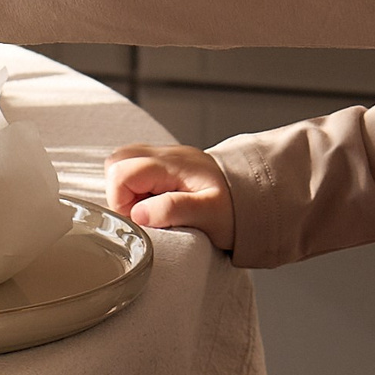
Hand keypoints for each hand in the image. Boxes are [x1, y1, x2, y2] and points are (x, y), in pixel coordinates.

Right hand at [104, 144, 234, 249]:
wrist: (257, 196)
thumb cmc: (235, 209)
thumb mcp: (210, 215)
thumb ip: (173, 210)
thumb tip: (139, 213)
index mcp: (172, 164)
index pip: (120, 171)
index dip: (121, 200)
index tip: (141, 219)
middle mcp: (166, 155)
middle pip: (116, 161)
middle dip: (120, 192)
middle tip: (143, 213)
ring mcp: (166, 157)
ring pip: (124, 162)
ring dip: (128, 189)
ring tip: (151, 208)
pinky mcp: (168, 165)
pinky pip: (137, 168)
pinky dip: (138, 187)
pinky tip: (157, 202)